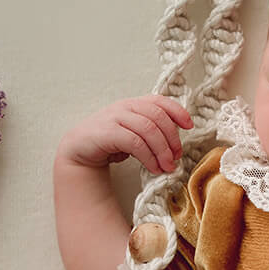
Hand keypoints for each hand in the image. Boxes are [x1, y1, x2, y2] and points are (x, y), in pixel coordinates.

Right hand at [58, 95, 193, 173]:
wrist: (79, 150)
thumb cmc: (110, 143)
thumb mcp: (134, 134)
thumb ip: (152, 132)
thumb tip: (176, 145)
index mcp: (134, 104)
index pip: (160, 101)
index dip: (177, 111)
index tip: (189, 126)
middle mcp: (125, 107)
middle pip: (158, 117)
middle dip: (172, 138)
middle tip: (177, 157)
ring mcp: (115, 117)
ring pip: (149, 129)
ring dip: (162, 150)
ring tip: (167, 167)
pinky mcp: (107, 132)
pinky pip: (135, 142)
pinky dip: (148, 157)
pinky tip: (153, 168)